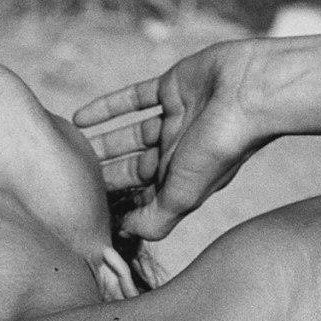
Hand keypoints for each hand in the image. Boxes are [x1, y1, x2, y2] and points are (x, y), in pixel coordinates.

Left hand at [74, 42, 271, 240]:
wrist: (250, 93)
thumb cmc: (219, 149)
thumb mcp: (182, 196)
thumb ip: (154, 220)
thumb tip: (125, 233)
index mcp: (183, 179)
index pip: (144, 197)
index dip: (119, 204)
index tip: (89, 210)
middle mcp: (178, 152)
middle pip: (133, 167)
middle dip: (106, 175)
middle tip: (71, 180)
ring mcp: (175, 119)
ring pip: (130, 135)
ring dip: (102, 143)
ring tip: (70, 149)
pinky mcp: (171, 87)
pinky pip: (133, 99)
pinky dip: (106, 108)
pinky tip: (78, 117)